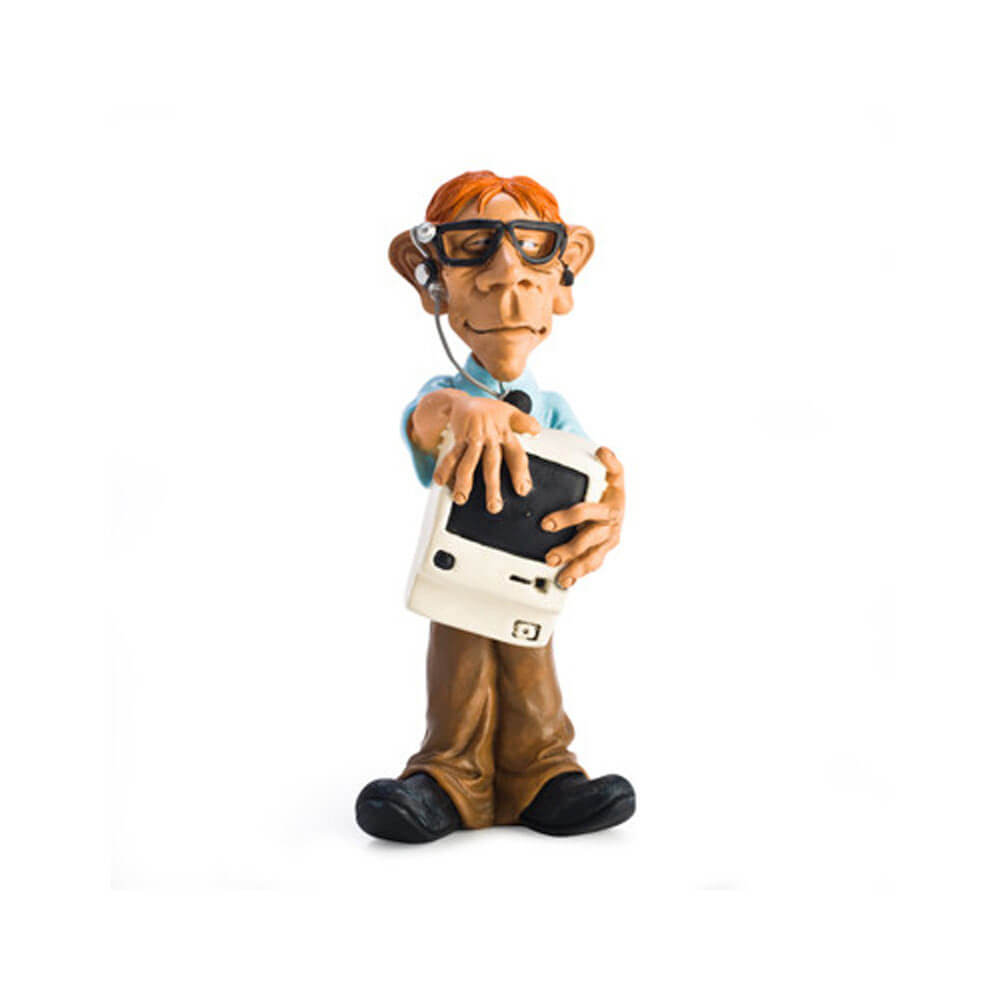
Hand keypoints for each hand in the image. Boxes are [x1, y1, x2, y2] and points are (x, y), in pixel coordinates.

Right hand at [432, 394, 540, 511]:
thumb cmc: (489, 411)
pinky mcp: (458, 439)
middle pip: (491, 464)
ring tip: (461, 498)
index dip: (520, 473)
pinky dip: (445, 469)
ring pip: (468, 462)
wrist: (464, 400)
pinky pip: (451, 455)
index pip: (516, 455)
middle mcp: (490, 437)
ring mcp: (473, 438)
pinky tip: (441, 482)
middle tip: (493, 506)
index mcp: (506, 433)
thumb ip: (525, 423)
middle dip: (492, 487)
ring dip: (464, 481)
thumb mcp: (510, 413)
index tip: (522, 491)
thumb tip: (537, 431)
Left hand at [542, 447, 624, 587]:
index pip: (587, 510)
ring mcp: (608, 541)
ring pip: (592, 556)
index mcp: (611, 505)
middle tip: (549, 547)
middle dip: (569, 544)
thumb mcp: (614, 474)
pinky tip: (566, 580)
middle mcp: (611, 525)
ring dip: (575, 565)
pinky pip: (592, 564)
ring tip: (558, 571)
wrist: (622, 505)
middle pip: (588, 536)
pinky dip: (579, 574)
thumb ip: (610, 462)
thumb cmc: (611, 490)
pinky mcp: (603, 552)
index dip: (568, 517)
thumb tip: (603, 451)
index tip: (546, 523)